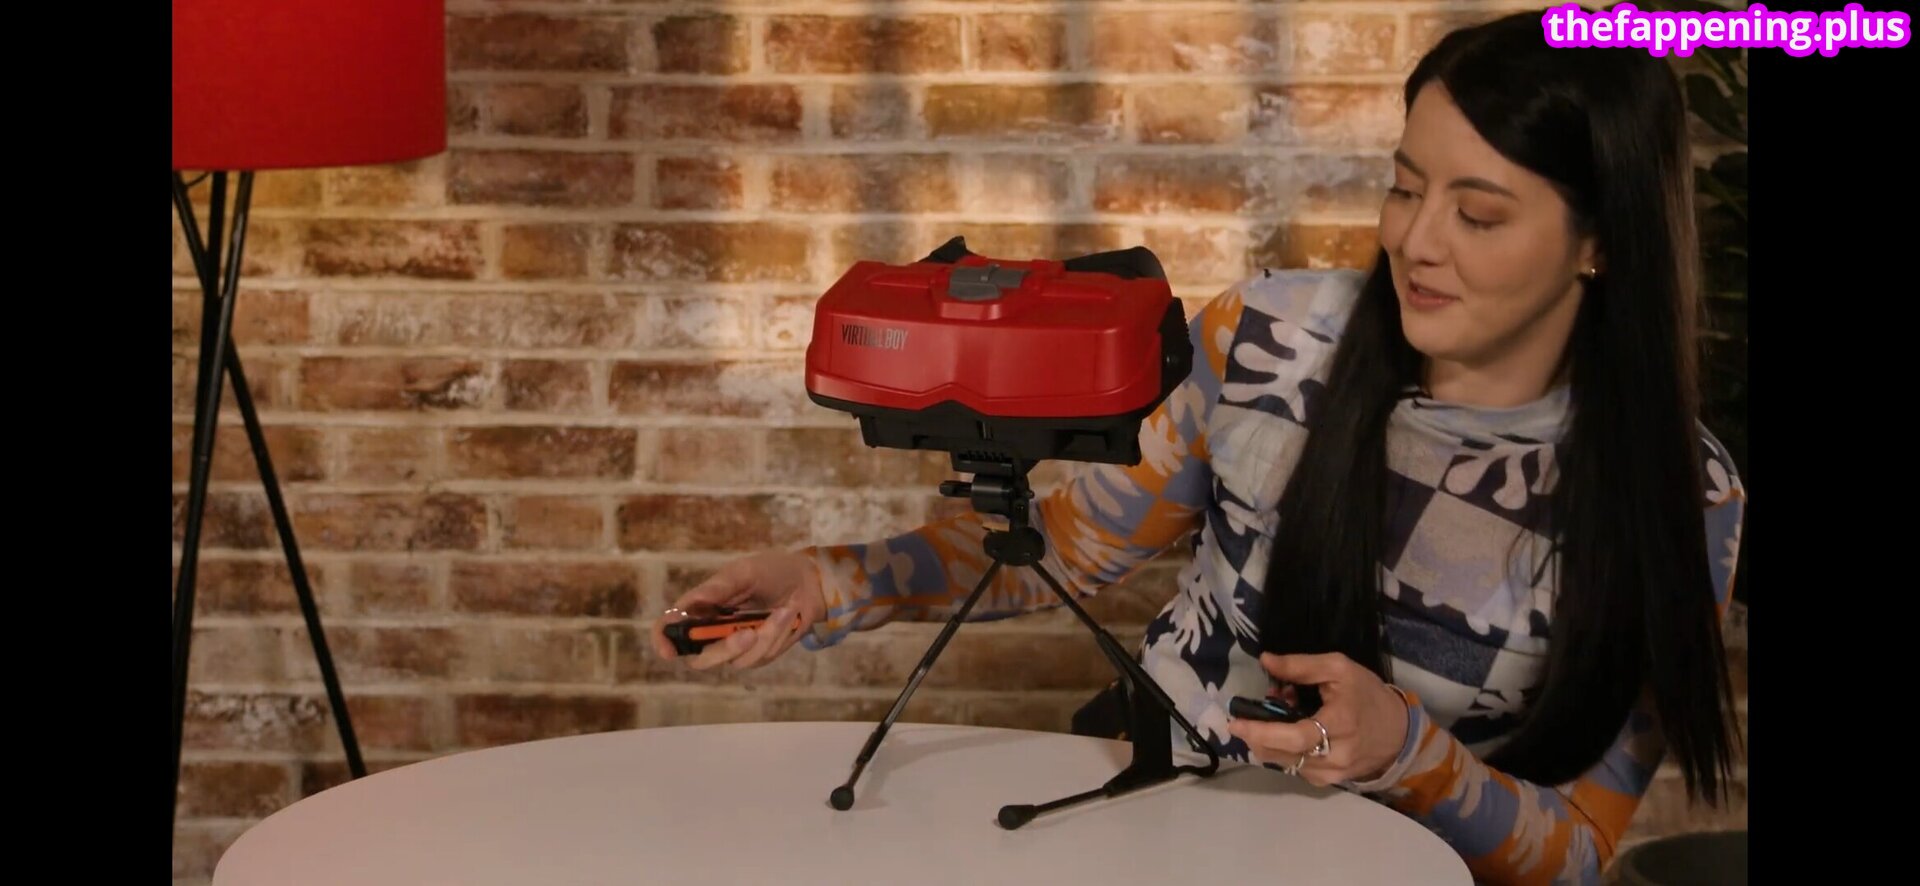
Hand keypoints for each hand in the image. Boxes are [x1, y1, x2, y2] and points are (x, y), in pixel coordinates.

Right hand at [648, 551, 826, 670]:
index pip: (671, 629)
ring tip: (783, 610)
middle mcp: (712, 632)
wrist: (808, 581)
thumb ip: (716, 589)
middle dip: (726, 649)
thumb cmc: (770, 571)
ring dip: (765, 636)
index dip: (663, 641)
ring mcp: (735, 647)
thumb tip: (688, 604)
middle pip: (701, 659)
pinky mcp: (758, 655)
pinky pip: (760, 657)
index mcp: (700, 608)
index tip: (668, 650)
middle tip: (748, 633)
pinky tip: (788, 615)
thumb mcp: (743, 572)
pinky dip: (777, 636)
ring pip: (737, 661)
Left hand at [1225, 652, 1410, 787]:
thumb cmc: (1367, 695)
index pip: (1295, 736)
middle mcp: (1336, 756)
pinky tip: (1291, 732)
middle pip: (1282, 753)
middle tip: (1253, 712)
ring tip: (1280, 716)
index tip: (1236, 723)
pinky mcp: (1328, 782)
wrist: (1398, 732)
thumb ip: (1301, 665)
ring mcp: (1332, 774)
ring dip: (1269, 741)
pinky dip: (1283, 750)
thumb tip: (1265, 660)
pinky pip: (1294, 768)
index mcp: (1340, 723)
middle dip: (1257, 734)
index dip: (1262, 732)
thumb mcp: (1339, 669)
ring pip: (1283, 762)